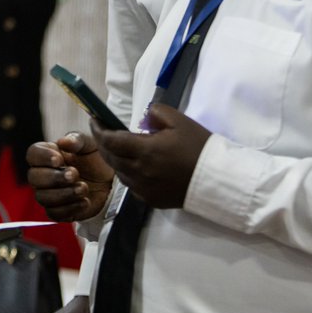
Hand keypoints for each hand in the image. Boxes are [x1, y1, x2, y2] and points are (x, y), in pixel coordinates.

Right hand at [26, 133, 114, 221]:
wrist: (109, 182)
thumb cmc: (95, 160)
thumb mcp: (90, 145)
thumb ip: (77, 139)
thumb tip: (63, 141)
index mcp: (48, 154)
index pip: (32, 154)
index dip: (42, 157)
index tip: (59, 160)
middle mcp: (44, 174)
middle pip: (34, 177)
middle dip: (54, 177)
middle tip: (75, 174)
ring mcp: (49, 193)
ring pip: (43, 197)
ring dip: (64, 194)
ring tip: (84, 188)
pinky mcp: (58, 210)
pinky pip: (54, 214)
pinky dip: (70, 208)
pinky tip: (84, 201)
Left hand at [89, 103, 210, 208]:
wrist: (217, 179)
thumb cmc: (198, 147)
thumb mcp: (179, 121)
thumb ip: (156, 113)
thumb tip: (143, 117)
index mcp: (144, 151)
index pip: (110, 140)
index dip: (98, 129)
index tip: (94, 119)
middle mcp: (139, 172)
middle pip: (110, 157)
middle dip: (102, 143)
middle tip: (102, 131)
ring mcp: (143, 188)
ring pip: (119, 173)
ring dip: (114, 159)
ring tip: (117, 147)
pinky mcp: (151, 200)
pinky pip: (130, 185)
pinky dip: (126, 173)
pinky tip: (133, 166)